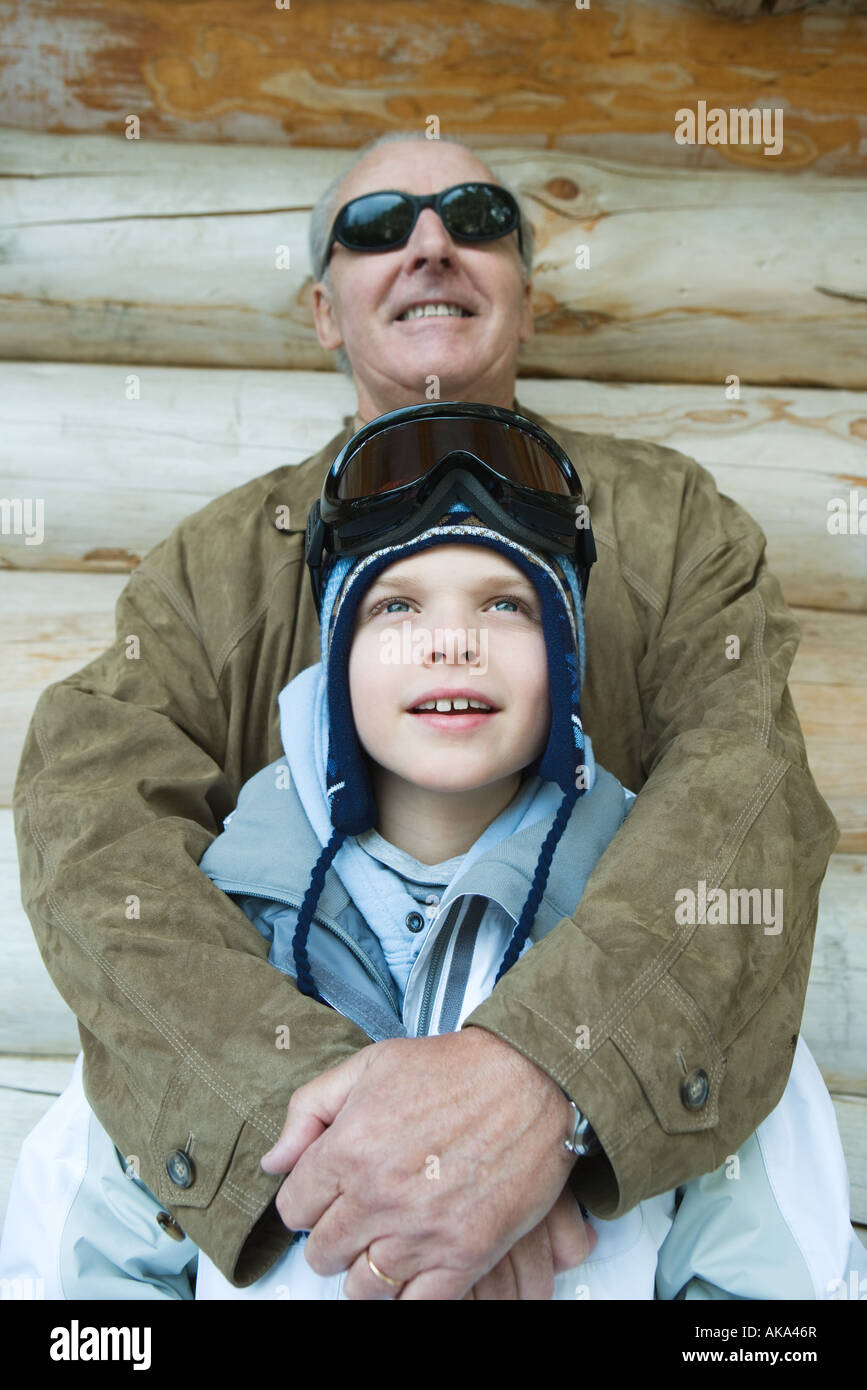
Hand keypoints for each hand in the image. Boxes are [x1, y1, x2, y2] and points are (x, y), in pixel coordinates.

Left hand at [261, 1027, 585, 1298]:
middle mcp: (377, 1197)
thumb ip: (309, 1109)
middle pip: (322, 1252)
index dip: (307, 1199)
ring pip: (362, 1288)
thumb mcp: (369, 1064)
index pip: (293, 1207)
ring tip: (384, 1243)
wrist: (530, 1078)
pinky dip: (408, 1293)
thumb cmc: (452, 1068)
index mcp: (348, 1148)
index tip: (327, 1193)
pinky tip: (415, 1266)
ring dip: (366, 1269)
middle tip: (359, 1217)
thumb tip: (274, 1162)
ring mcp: (420, 1232)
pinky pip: (415, 1305)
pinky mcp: (464, 1256)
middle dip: (333, 1236)